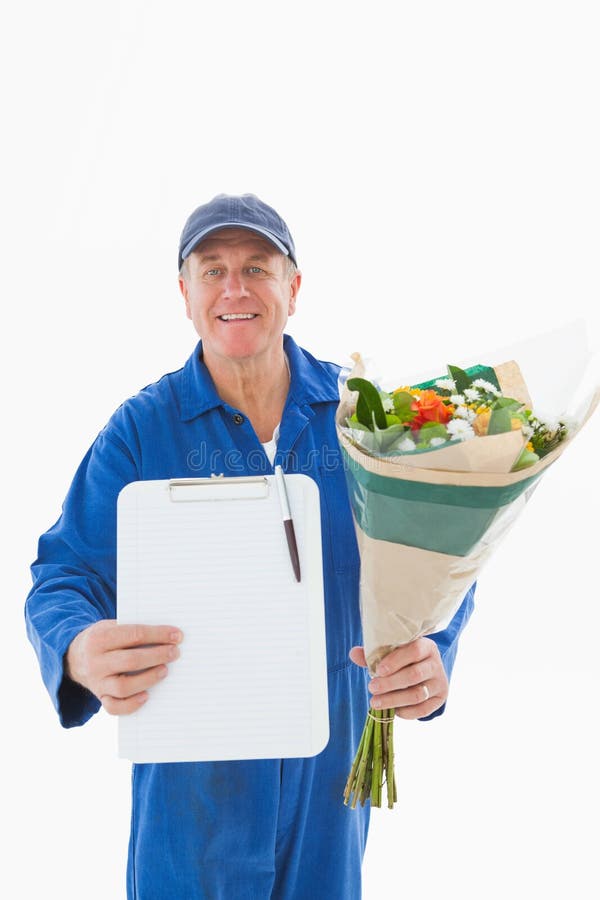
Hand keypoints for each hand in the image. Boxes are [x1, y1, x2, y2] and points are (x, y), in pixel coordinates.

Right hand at [65, 620, 182, 714]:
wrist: (73, 656)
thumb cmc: (103, 639)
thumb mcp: (110, 626)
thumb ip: (131, 630)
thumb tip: (166, 635)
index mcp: (100, 638)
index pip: (133, 635)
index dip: (158, 634)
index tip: (177, 635)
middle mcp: (95, 662)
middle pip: (130, 661)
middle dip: (157, 656)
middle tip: (175, 653)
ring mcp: (96, 682)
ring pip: (124, 686)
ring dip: (148, 679)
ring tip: (165, 670)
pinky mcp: (99, 697)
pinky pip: (114, 707)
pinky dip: (131, 704)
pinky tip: (147, 696)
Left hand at [349, 638, 447, 718]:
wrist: (426, 670)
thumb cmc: (404, 659)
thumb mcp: (392, 653)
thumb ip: (374, 654)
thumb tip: (353, 653)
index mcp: (426, 646)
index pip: (414, 651)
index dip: (396, 661)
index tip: (378, 670)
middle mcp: (435, 664)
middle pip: (415, 675)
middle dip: (390, 683)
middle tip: (371, 688)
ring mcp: (439, 682)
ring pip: (418, 694)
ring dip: (394, 700)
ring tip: (375, 702)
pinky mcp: (439, 699)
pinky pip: (423, 710)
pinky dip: (406, 712)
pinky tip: (392, 710)